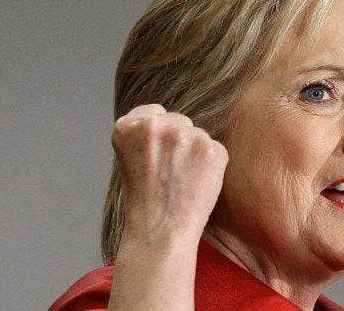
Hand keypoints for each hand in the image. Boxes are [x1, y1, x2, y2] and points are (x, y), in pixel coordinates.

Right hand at [113, 104, 227, 246]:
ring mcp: (183, 135)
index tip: (158, 157)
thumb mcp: (130, 159)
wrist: (160, 230)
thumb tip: (174, 122)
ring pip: (199, 136)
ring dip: (197, 154)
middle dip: (180, 143)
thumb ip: (146, 135)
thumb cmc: (146, 200)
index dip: (160, 137)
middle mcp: (154, 125)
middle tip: (171, 173)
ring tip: (183, 181)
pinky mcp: (209, 148)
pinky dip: (213, 167)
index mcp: (126, 126)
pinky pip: (217, 150)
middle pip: (180, 122)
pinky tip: (198, 184)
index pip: (155, 113)